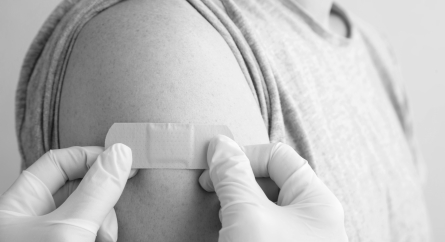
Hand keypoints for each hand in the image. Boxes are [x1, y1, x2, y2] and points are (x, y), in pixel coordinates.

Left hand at [0, 144, 133, 241]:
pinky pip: (93, 228)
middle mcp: (34, 218)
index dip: (90, 156)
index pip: (57, 162)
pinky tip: (105, 240)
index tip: (122, 160)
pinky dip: (104, 233)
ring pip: (90, 211)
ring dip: (105, 220)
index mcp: (19, 204)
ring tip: (105, 238)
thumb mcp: (68, 229)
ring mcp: (52, 234)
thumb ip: (95, 191)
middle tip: (115, 206)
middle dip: (101, 195)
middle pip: (77, 186)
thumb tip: (120, 154)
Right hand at [199, 135, 347, 241]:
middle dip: (239, 183)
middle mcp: (314, 218)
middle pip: (271, 181)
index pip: (278, 156)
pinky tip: (231, 234)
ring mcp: (300, 237)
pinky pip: (263, 227)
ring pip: (265, 207)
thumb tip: (220, 144)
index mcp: (318, 201)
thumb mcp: (248, 215)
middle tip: (214, 196)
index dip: (243, 156)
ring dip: (239, 205)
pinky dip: (244, 225)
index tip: (212, 172)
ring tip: (222, 220)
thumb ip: (234, 176)